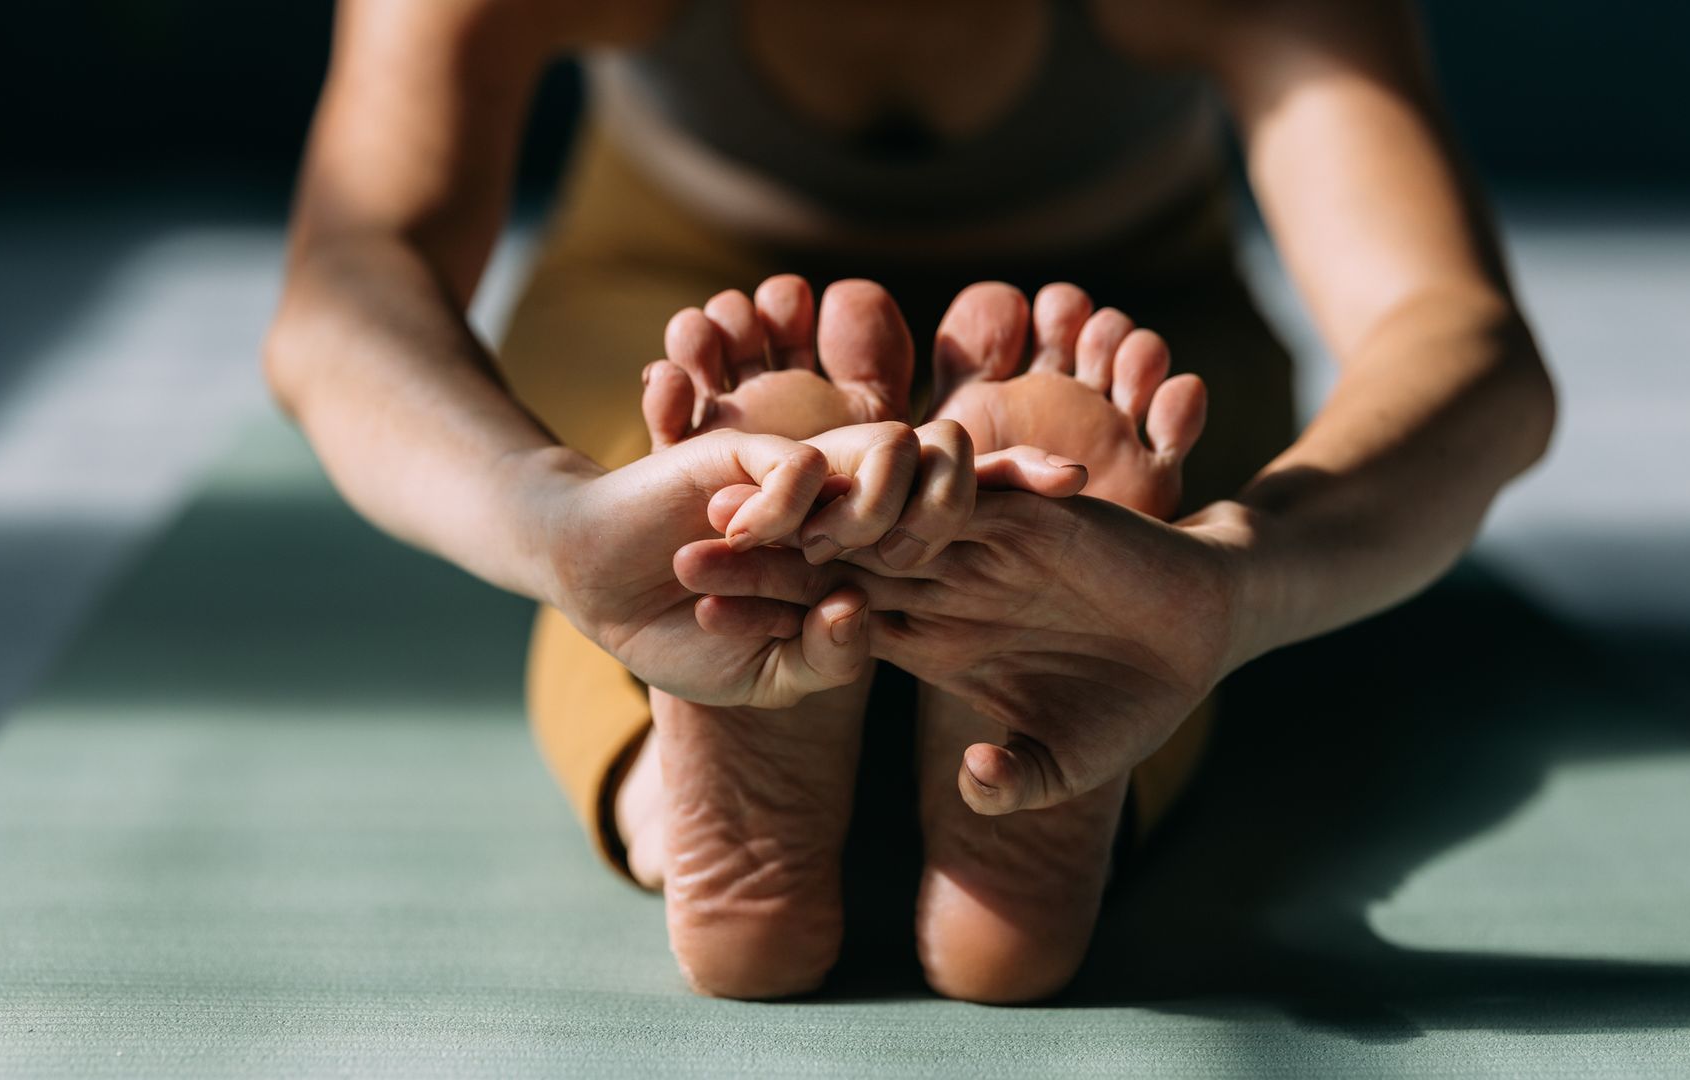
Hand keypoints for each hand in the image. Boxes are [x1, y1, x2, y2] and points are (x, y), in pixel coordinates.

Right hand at [539, 423, 1084, 709]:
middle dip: (1002, 481)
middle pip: (935, 484)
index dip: (1009, 535)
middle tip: (1072, 484)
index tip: (1088, 544)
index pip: (949, 538)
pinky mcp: (741, 457)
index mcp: (861, 559)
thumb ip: (821, 655)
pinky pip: (791, 470)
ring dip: (919, 473)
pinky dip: (809, 493)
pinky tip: (829, 511)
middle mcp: (842, 508)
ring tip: (962, 483)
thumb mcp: (768, 673)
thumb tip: (859, 624)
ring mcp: (799, 479)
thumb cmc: (686, 645)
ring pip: (878, 463)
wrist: (601, 591)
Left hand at [675, 490, 1252, 812]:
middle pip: (835, 563)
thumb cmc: (1135, 705)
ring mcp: (984, 546)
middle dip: (763, 558)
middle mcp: (945, 585)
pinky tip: (856, 480)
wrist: (1206, 635)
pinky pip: (966, 496)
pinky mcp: (1032, 515)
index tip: (701, 617)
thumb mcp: (1071, 761)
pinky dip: (916, 488)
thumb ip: (1020, 779)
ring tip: (744, 504)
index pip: (834, 621)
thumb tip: (974, 785)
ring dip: (816, 513)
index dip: (772, 616)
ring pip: (883, 519)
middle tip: (684, 551)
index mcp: (935, 639)